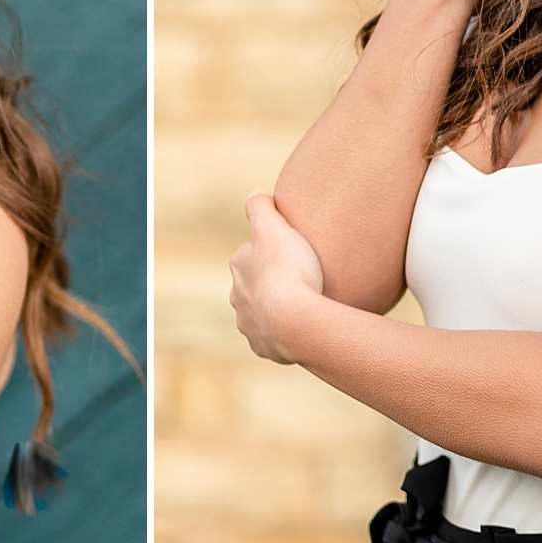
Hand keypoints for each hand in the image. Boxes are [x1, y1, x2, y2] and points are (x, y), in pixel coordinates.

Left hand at [228, 193, 324, 363]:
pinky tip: (302, 328)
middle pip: (255, 284)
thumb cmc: (288, 270)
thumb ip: (260, 206)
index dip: (272, 250)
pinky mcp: (263, 347)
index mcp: (239, 266)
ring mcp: (249, 324)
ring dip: (277, 309)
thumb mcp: (273, 227)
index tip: (291, 252)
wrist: (296, 322)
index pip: (252, 252)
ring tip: (304, 306)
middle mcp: (237, 296)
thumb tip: (256, 195)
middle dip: (272, 281)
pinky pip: (273, 339)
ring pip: (262, 313)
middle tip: (301, 279)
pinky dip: (284, 334)